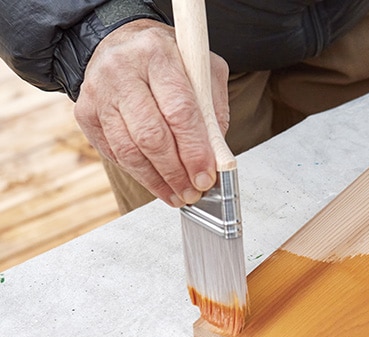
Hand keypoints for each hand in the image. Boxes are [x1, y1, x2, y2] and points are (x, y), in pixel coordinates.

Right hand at [74, 19, 229, 207]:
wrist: (123, 45)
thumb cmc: (169, 62)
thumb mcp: (202, 73)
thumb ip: (214, 112)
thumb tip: (217, 159)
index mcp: (157, 53)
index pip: (179, 112)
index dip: (194, 151)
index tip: (206, 177)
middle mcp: (122, 69)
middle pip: (151, 136)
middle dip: (176, 173)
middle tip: (193, 192)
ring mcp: (98, 91)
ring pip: (129, 150)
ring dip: (157, 181)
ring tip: (177, 195)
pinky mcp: (85, 113)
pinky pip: (115, 154)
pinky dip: (139, 174)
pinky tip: (157, 182)